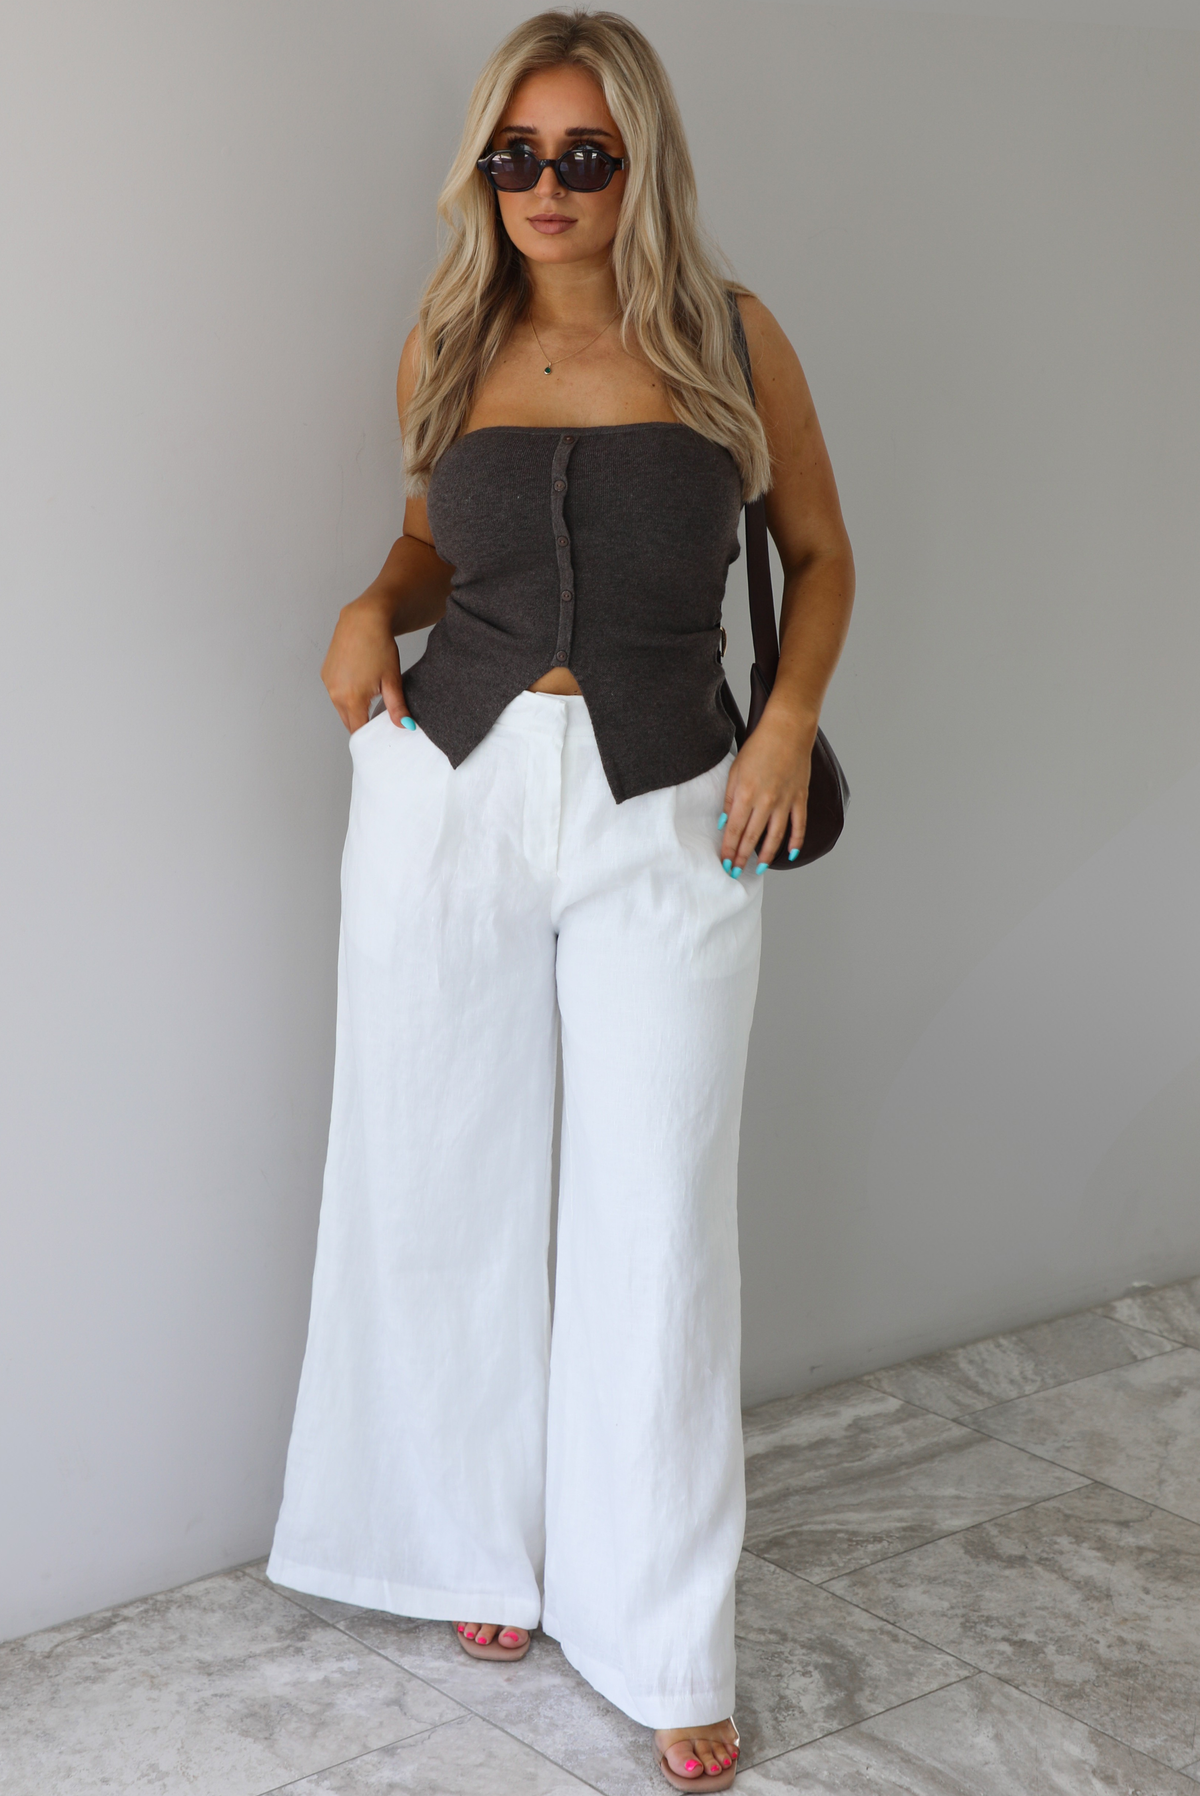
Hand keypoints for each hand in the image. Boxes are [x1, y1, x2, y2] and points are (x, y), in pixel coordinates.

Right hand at [321, 591, 409, 733]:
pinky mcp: (325, 673)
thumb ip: (397, 707)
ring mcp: (328, 683)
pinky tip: (360, 686)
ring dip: (354, 709)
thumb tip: (405, 727)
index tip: (380, 737)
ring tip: (371, 699)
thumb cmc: (379, 646)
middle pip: (348, 721)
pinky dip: (346, 696)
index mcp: (351, 698)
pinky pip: (335, 694)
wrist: (364, 619)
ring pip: (341, 708)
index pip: (359, 731)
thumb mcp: (392, 680)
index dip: (370, 736)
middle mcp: (335, 693)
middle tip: (379, 721)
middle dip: (362, 724)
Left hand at [719, 705, 816, 874]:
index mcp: (746, 793)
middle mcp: (766, 801)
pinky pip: (799, 825)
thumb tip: (725, 824)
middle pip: (752, 837)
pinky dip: (796, 841)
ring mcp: (785, 801)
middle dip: (742, 857)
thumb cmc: (759, 747)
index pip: (734, 830)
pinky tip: (790, 854)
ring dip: (766, 854)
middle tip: (736, 871)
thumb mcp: (735, 770)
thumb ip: (730, 799)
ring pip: (776, 836)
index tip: (724, 862)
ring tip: (759, 868)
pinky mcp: (800, 798)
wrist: (787, 730)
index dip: (728, 849)